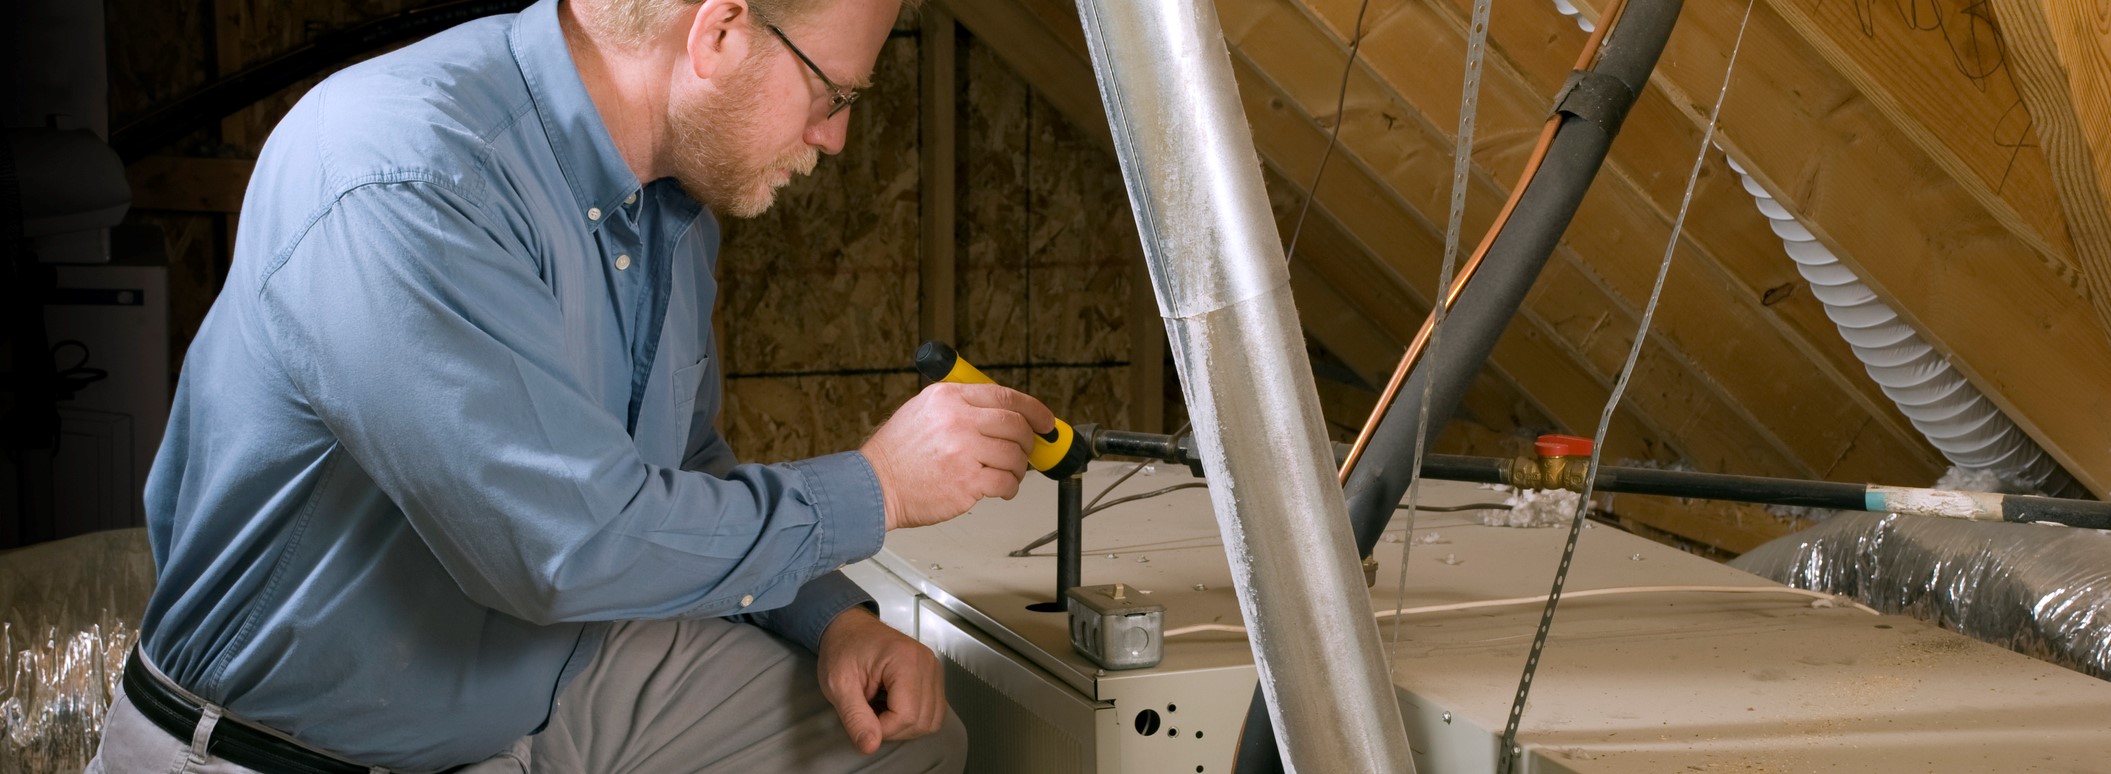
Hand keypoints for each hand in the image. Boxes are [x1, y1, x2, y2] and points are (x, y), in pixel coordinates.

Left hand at [815, 607, 946, 754]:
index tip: (863, 717)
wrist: (849, 629)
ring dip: (905, 725)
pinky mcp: (933, 677)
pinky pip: (933, 711)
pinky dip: (914, 718)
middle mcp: (926, 663)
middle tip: (870, 714)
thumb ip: (855, 718)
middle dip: (894, 728)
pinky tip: (893, 706)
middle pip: (922, 720)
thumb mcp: (838, 684)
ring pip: (932, 720)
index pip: (906, 715)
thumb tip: (870, 745)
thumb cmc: (843, 648)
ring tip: (881, 709)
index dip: (882, 728)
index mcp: (904, 660)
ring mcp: (933, 669)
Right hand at [861, 382, 1055, 529]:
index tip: (1045, 420)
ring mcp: (964, 452)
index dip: (1034, 409)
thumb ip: (961, 406)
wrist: (874, 485)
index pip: (1005, 396)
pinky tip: (1001, 488)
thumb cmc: (898, 453)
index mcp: (948, 397)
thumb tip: (1003, 414)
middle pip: (1015, 425)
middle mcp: (958, 420)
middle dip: (1028, 440)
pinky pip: (1006, 482)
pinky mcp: (967, 482)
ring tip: (1005, 473)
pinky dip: (1009, 487)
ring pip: (1014, 456)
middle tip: (1026, 450)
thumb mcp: (923, 410)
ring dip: (1017, 468)